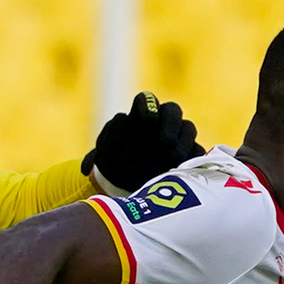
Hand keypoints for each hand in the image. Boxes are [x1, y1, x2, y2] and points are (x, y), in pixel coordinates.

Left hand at [82, 92, 203, 195]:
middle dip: (169, 122)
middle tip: (163, 142)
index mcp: (139, 114)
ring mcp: (179, 135)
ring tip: (172, 161)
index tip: (145, 120)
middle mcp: (161, 120)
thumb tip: (86, 168)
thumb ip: (96, 158)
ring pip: (188, 128)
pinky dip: (192, 158)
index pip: (146, 100)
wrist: (130, 182)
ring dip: (182, 142)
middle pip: (172, 109)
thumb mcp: (103, 161)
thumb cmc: (115, 164)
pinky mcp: (191, 153)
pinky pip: (198, 151)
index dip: (147, 106)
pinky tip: (183, 169)